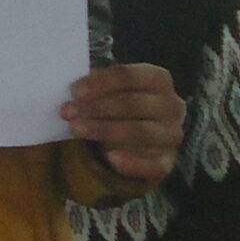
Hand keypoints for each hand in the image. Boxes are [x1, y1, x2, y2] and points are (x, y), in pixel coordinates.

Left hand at [61, 63, 182, 182]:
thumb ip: (98, 87)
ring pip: (140, 132)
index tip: (74, 91)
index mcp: (159, 80)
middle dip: (96, 108)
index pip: (130, 76)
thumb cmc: (121, 105)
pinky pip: (153, 164)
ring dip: (104, 130)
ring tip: (76, 129)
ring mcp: (172, 134)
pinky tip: (110, 157)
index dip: (101, 83)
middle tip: (67, 112)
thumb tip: (74, 92)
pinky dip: (132, 162)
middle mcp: (171, 105)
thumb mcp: (112, 90)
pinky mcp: (168, 161)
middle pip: (133, 103)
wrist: (140, 136)